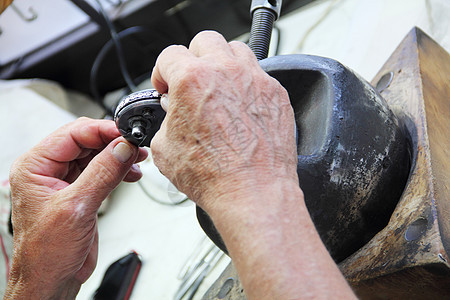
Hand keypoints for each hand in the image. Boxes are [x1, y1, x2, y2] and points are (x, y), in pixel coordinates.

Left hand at [5, 117, 146, 298]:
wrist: (51, 280)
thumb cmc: (46, 253)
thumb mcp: (76, 208)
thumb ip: (102, 173)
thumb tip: (122, 148)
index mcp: (35, 167)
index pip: (72, 134)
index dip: (101, 131)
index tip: (125, 134)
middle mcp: (48, 170)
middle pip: (85, 141)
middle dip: (113, 142)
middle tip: (135, 145)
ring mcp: (65, 180)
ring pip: (96, 154)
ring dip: (118, 155)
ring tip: (138, 158)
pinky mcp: (81, 192)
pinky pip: (102, 170)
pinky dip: (119, 169)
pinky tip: (132, 173)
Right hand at [150, 31, 354, 299]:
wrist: (253, 193)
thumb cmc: (214, 176)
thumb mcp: (165, 149)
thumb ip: (164, 120)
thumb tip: (171, 113)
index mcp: (192, 80)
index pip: (170, 54)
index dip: (162, 72)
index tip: (166, 86)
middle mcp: (226, 72)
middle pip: (205, 40)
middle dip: (193, 58)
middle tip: (191, 81)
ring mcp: (255, 80)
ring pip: (236, 50)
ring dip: (223, 64)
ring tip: (218, 88)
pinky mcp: (276, 94)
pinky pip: (259, 75)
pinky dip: (247, 84)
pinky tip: (241, 106)